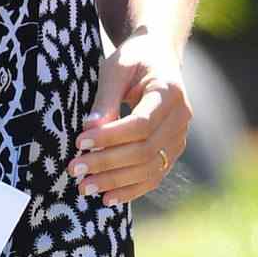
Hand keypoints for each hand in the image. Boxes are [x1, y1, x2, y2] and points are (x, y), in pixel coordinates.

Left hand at [70, 30, 192, 206]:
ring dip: (115, 181)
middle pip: (145, 150)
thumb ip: (105, 98)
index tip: (80, 142)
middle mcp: (182, 117)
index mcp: (170, 91)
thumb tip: (89, 130)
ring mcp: (180, 137)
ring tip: (84, 186)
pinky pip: (154, 176)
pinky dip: (131, 190)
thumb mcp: (117, 68)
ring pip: (150, 168)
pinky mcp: (173, 151)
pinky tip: (107, 198)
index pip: (142, 123)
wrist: (159, 57)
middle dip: (107, 162)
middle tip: (75, 169)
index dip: (110, 137)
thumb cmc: (135, 59)